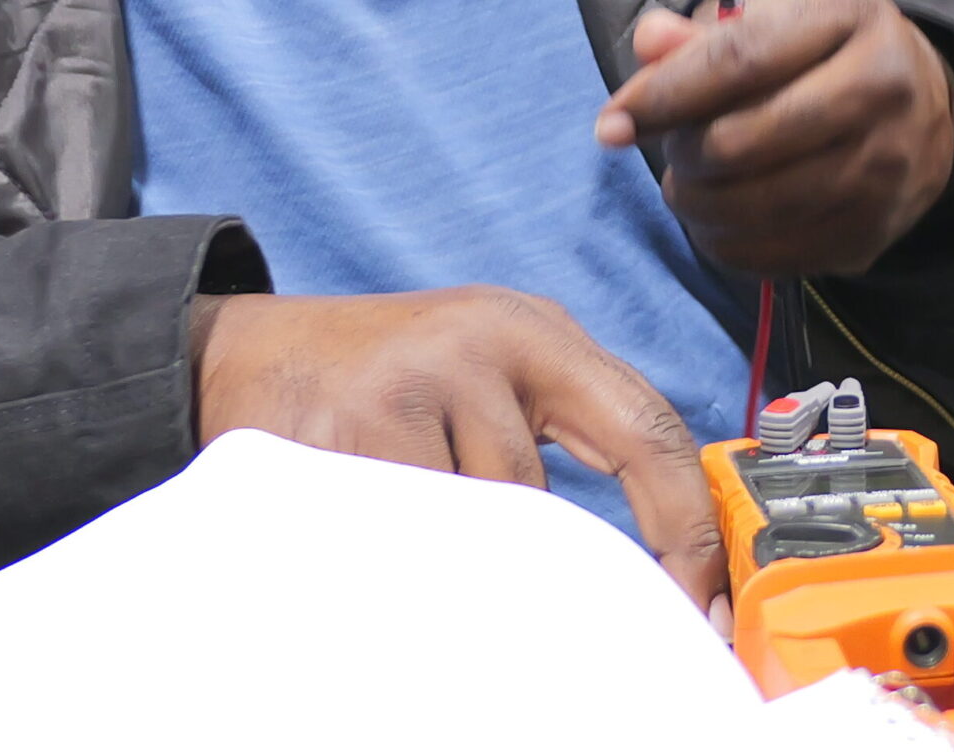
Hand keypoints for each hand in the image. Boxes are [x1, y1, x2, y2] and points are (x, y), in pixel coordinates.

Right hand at [190, 286, 724, 608]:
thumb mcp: (487, 371)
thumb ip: (557, 433)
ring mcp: (416, 384)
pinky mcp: (353, 432)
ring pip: (480, 531)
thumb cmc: (388, 379)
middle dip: (553, 576)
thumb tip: (649, 553)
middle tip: (551, 620)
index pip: (648, 428)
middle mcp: (487, 344)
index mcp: (536, 332)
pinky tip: (373, 528)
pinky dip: (405, 557)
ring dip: (455, 559)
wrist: (248, 354)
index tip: (705, 606)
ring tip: (410, 526)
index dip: (687, 527)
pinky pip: (414, 537)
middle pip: (554, 503)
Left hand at [594, 0, 953, 276]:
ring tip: (690, 186)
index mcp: (847, 14)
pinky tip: (721, 219)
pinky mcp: (875, 230)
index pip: (738, 61)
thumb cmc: (829, 43)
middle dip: (682, 154)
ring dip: (698, 205)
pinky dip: (729, 245)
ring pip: (755, 208)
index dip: (664, 95)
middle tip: (672, 150)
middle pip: (741, 142)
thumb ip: (705, 28)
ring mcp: (884, 167)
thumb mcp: (776, 7)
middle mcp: (879, 87)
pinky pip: (776, 256)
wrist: (927, 101)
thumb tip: (648, 45)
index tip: (612, 122)